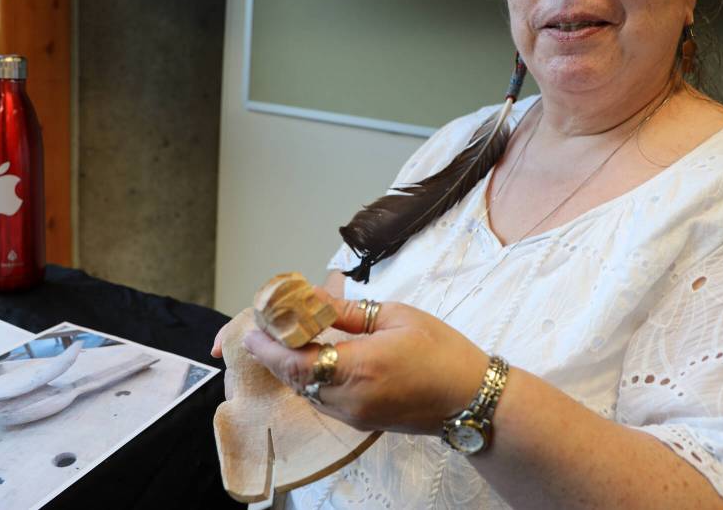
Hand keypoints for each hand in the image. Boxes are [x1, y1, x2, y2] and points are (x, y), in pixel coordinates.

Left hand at [236, 288, 488, 434]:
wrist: (470, 398)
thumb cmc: (441, 352)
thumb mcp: (397, 318)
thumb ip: (350, 312)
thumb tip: (313, 299)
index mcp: (360, 367)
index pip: (296, 361)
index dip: (269, 346)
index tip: (252, 328)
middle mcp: (350, 398)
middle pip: (295, 379)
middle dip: (274, 354)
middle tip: (263, 328)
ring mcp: (353, 416)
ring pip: (306, 392)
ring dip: (290, 367)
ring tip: (284, 338)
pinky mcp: (360, 422)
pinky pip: (322, 400)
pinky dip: (310, 379)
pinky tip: (312, 358)